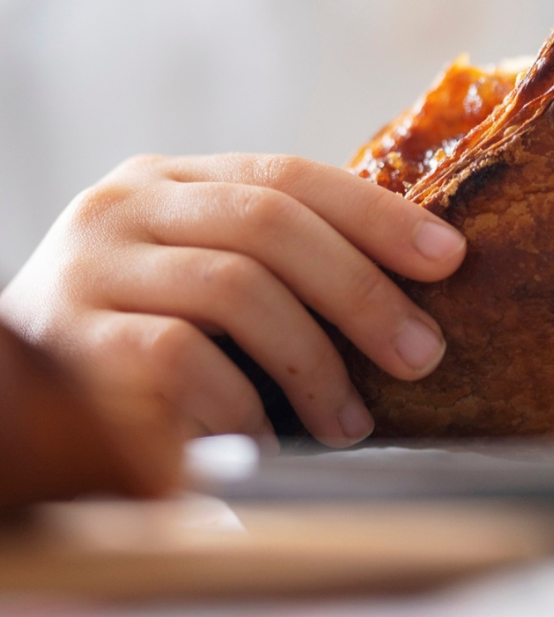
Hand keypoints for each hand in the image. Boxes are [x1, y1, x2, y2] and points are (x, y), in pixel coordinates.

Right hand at [0, 154, 466, 447]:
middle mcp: (124, 205)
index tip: (449, 258)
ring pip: (235, 288)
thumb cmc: (140, 332)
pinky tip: (268, 442)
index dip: (377, 214)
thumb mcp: (203, 272)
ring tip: (351, 422)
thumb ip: (276, 258)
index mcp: (172, 179)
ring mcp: (90, 268)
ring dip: (313, 361)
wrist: (17, 396)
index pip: (289, 175)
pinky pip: (181, 360)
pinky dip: (241, 405)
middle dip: (362, 291)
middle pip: (271, 223)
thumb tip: (413, 276)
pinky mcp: (68, 340)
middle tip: (421, 354)